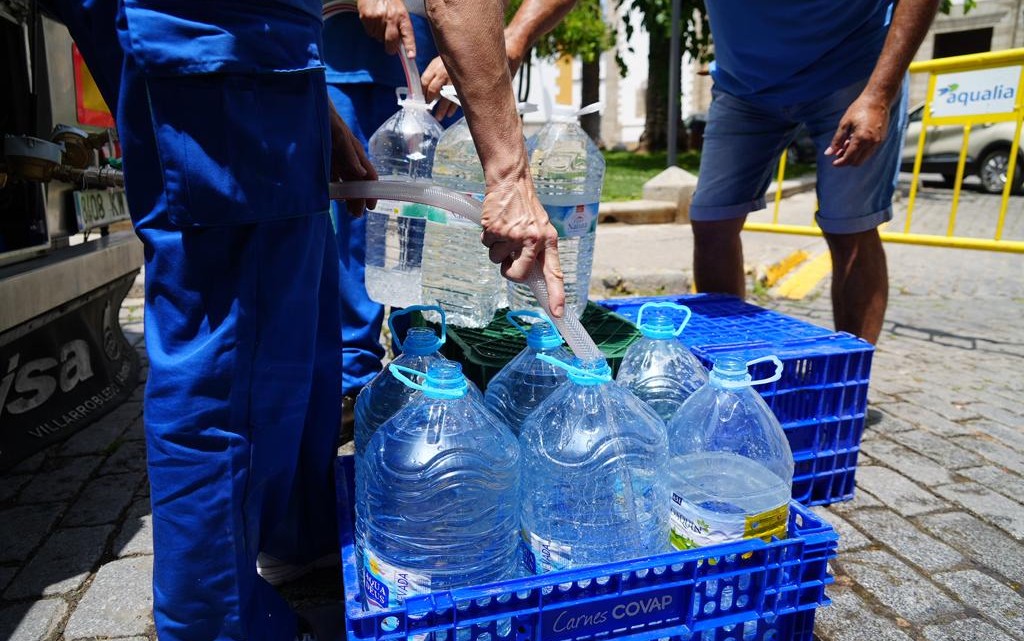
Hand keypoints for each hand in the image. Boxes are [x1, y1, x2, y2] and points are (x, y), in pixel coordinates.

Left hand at [329, 101, 377, 215]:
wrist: (306, 106)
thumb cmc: (326, 117)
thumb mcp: (338, 134)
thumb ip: (349, 153)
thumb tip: (361, 173)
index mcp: (355, 152)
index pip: (368, 175)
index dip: (371, 190)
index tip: (370, 206)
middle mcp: (347, 157)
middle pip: (357, 182)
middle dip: (359, 197)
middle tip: (356, 215)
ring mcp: (334, 159)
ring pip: (345, 181)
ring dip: (347, 196)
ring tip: (348, 211)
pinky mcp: (322, 159)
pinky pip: (330, 177)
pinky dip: (332, 188)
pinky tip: (331, 197)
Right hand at [357, 0, 415, 56]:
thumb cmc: (389, 0)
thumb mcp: (399, 10)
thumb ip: (401, 25)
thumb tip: (400, 44)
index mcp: (402, 15)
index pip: (407, 33)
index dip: (410, 46)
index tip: (411, 56)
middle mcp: (391, 17)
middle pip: (391, 41)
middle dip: (390, 48)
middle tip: (390, 49)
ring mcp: (378, 17)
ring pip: (378, 38)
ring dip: (379, 35)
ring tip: (380, 24)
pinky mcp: (367, 17)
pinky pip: (369, 32)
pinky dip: (371, 30)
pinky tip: (373, 21)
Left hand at [420, 57, 459, 120]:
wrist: (465, 54)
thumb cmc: (448, 61)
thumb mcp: (437, 63)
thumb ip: (430, 75)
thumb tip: (422, 91)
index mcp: (435, 67)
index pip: (424, 81)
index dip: (422, 93)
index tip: (421, 101)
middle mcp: (443, 73)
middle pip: (433, 90)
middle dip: (430, 102)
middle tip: (428, 111)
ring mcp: (453, 79)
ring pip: (445, 97)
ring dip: (441, 109)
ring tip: (438, 117)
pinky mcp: (462, 85)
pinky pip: (456, 98)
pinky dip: (453, 107)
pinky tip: (449, 114)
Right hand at [480, 164, 565, 317]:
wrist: (511, 181)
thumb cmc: (525, 207)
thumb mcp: (540, 227)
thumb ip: (537, 251)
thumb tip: (529, 276)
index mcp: (548, 241)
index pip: (554, 272)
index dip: (556, 294)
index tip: (556, 313)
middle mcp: (533, 240)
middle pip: (518, 275)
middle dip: (509, 271)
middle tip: (509, 259)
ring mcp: (513, 235)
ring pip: (497, 260)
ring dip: (497, 249)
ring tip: (504, 230)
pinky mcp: (495, 230)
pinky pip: (487, 246)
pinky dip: (488, 238)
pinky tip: (495, 223)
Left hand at [825, 93, 890, 166]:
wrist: (878, 100)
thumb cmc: (859, 109)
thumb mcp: (844, 124)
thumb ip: (837, 140)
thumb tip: (828, 153)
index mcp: (861, 138)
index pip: (849, 158)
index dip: (840, 163)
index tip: (833, 163)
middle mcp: (871, 142)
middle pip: (857, 162)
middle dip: (846, 160)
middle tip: (838, 152)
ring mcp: (878, 142)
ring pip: (864, 158)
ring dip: (854, 156)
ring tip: (846, 144)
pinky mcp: (881, 140)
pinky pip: (869, 152)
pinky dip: (861, 151)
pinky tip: (854, 141)